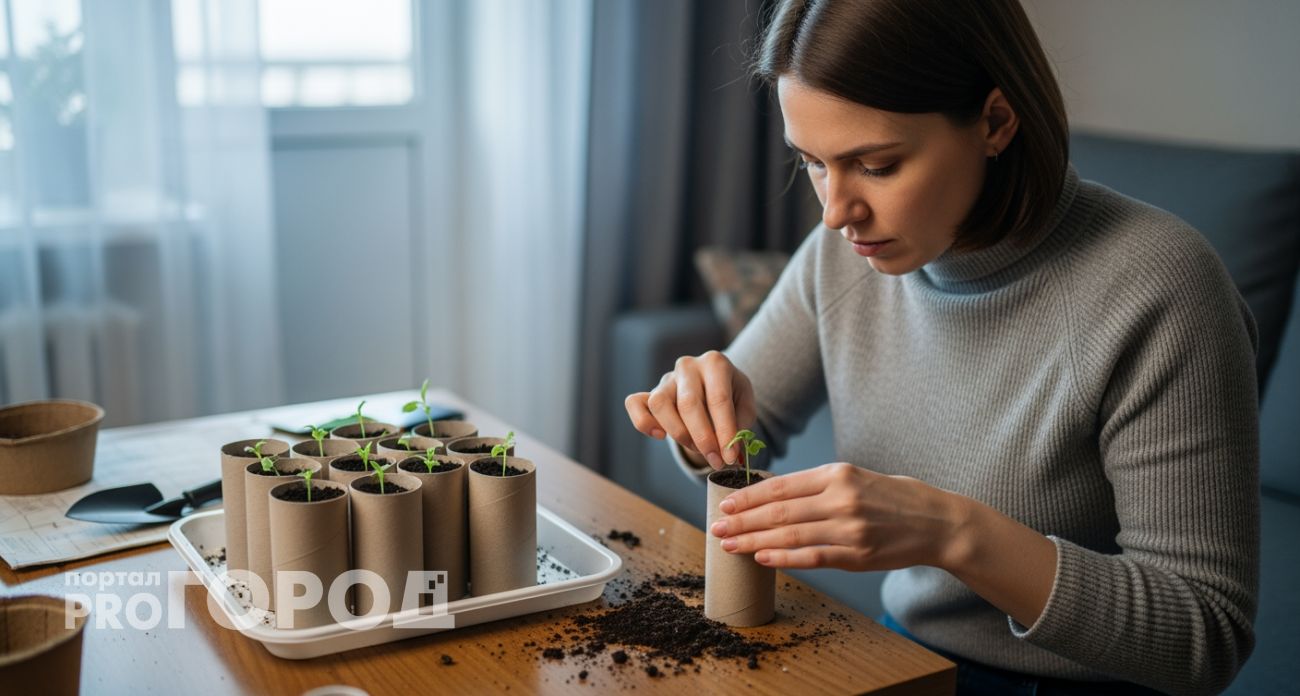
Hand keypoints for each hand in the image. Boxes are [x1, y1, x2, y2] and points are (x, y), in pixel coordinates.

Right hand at [624, 351, 755, 468]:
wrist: (715, 386)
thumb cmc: (731, 397)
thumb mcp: (746, 406)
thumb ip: (740, 426)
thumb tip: (730, 450)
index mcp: (715, 363)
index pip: (718, 399)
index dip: (725, 432)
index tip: (730, 457)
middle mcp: (688, 366)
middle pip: (688, 404)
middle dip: (703, 438)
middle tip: (716, 460)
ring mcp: (666, 378)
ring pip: (660, 404)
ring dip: (679, 433)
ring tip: (695, 446)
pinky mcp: (649, 392)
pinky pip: (634, 404)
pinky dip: (644, 422)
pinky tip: (660, 435)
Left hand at [709, 462, 964, 570]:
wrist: (938, 523)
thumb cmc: (895, 498)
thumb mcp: (857, 477)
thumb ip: (819, 486)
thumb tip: (774, 496)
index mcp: (838, 474)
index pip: (782, 484)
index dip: (749, 495)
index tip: (725, 502)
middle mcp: (841, 499)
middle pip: (779, 510)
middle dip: (742, 519)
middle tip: (715, 525)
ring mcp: (850, 529)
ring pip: (790, 534)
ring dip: (754, 540)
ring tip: (729, 543)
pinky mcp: (857, 555)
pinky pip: (812, 557)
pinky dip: (783, 558)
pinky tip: (761, 558)